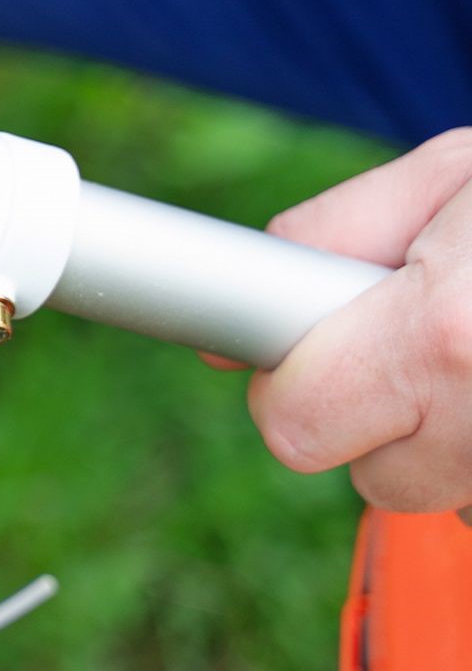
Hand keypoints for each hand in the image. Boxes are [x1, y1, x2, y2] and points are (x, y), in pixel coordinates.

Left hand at [239, 129, 471, 519]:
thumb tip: (221, 327)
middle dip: (380, 411)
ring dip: (454, 437)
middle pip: (371, 475)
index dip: (292, 385)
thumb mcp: (452, 175)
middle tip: (432, 336)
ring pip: (444, 495)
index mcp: (446, 337)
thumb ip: (324, 242)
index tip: (311, 354)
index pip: (296, 427)